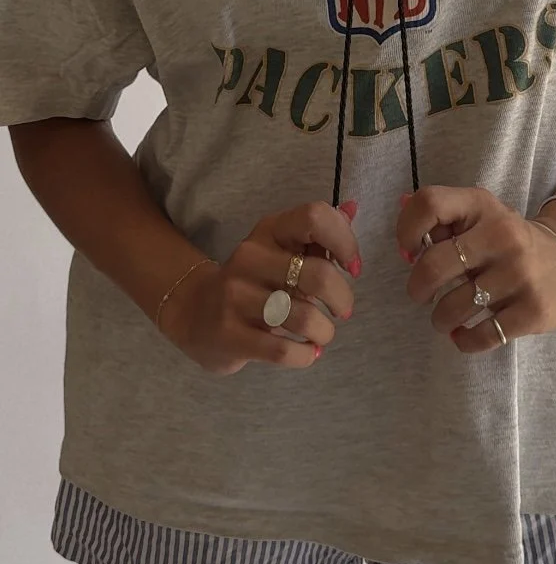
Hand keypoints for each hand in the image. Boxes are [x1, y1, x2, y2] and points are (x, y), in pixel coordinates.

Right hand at [159, 201, 360, 374]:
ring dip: (325, 332)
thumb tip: (353, 207)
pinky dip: (305, 355)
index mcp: (269, 230)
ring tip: (322, 335)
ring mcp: (236, 297)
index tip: (352, 267)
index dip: (345, 242)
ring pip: (304, 317)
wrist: (193, 313)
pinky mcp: (230, 334)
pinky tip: (307, 352)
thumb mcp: (281, 250)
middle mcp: (250, 257)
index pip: (314, 218)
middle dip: (343, 298)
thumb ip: (318, 233)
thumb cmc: (253, 281)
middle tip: (342, 310)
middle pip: (318, 274)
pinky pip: (283, 350)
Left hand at [397, 186, 555, 354]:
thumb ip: (441, 218)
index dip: (407, 230)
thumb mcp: (480, 217)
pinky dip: (464, 340)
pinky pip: (482, 335)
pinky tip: (463, 334)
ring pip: (454, 307)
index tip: (409, 252)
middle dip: (418, 288)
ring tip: (445, 317)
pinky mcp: (533, 310)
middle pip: (433, 265)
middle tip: (422, 295)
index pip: (430, 204)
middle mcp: (502, 235)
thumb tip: (401, 216)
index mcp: (482, 206)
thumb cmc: (508, 240)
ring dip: (440, 319)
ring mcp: (520, 274)